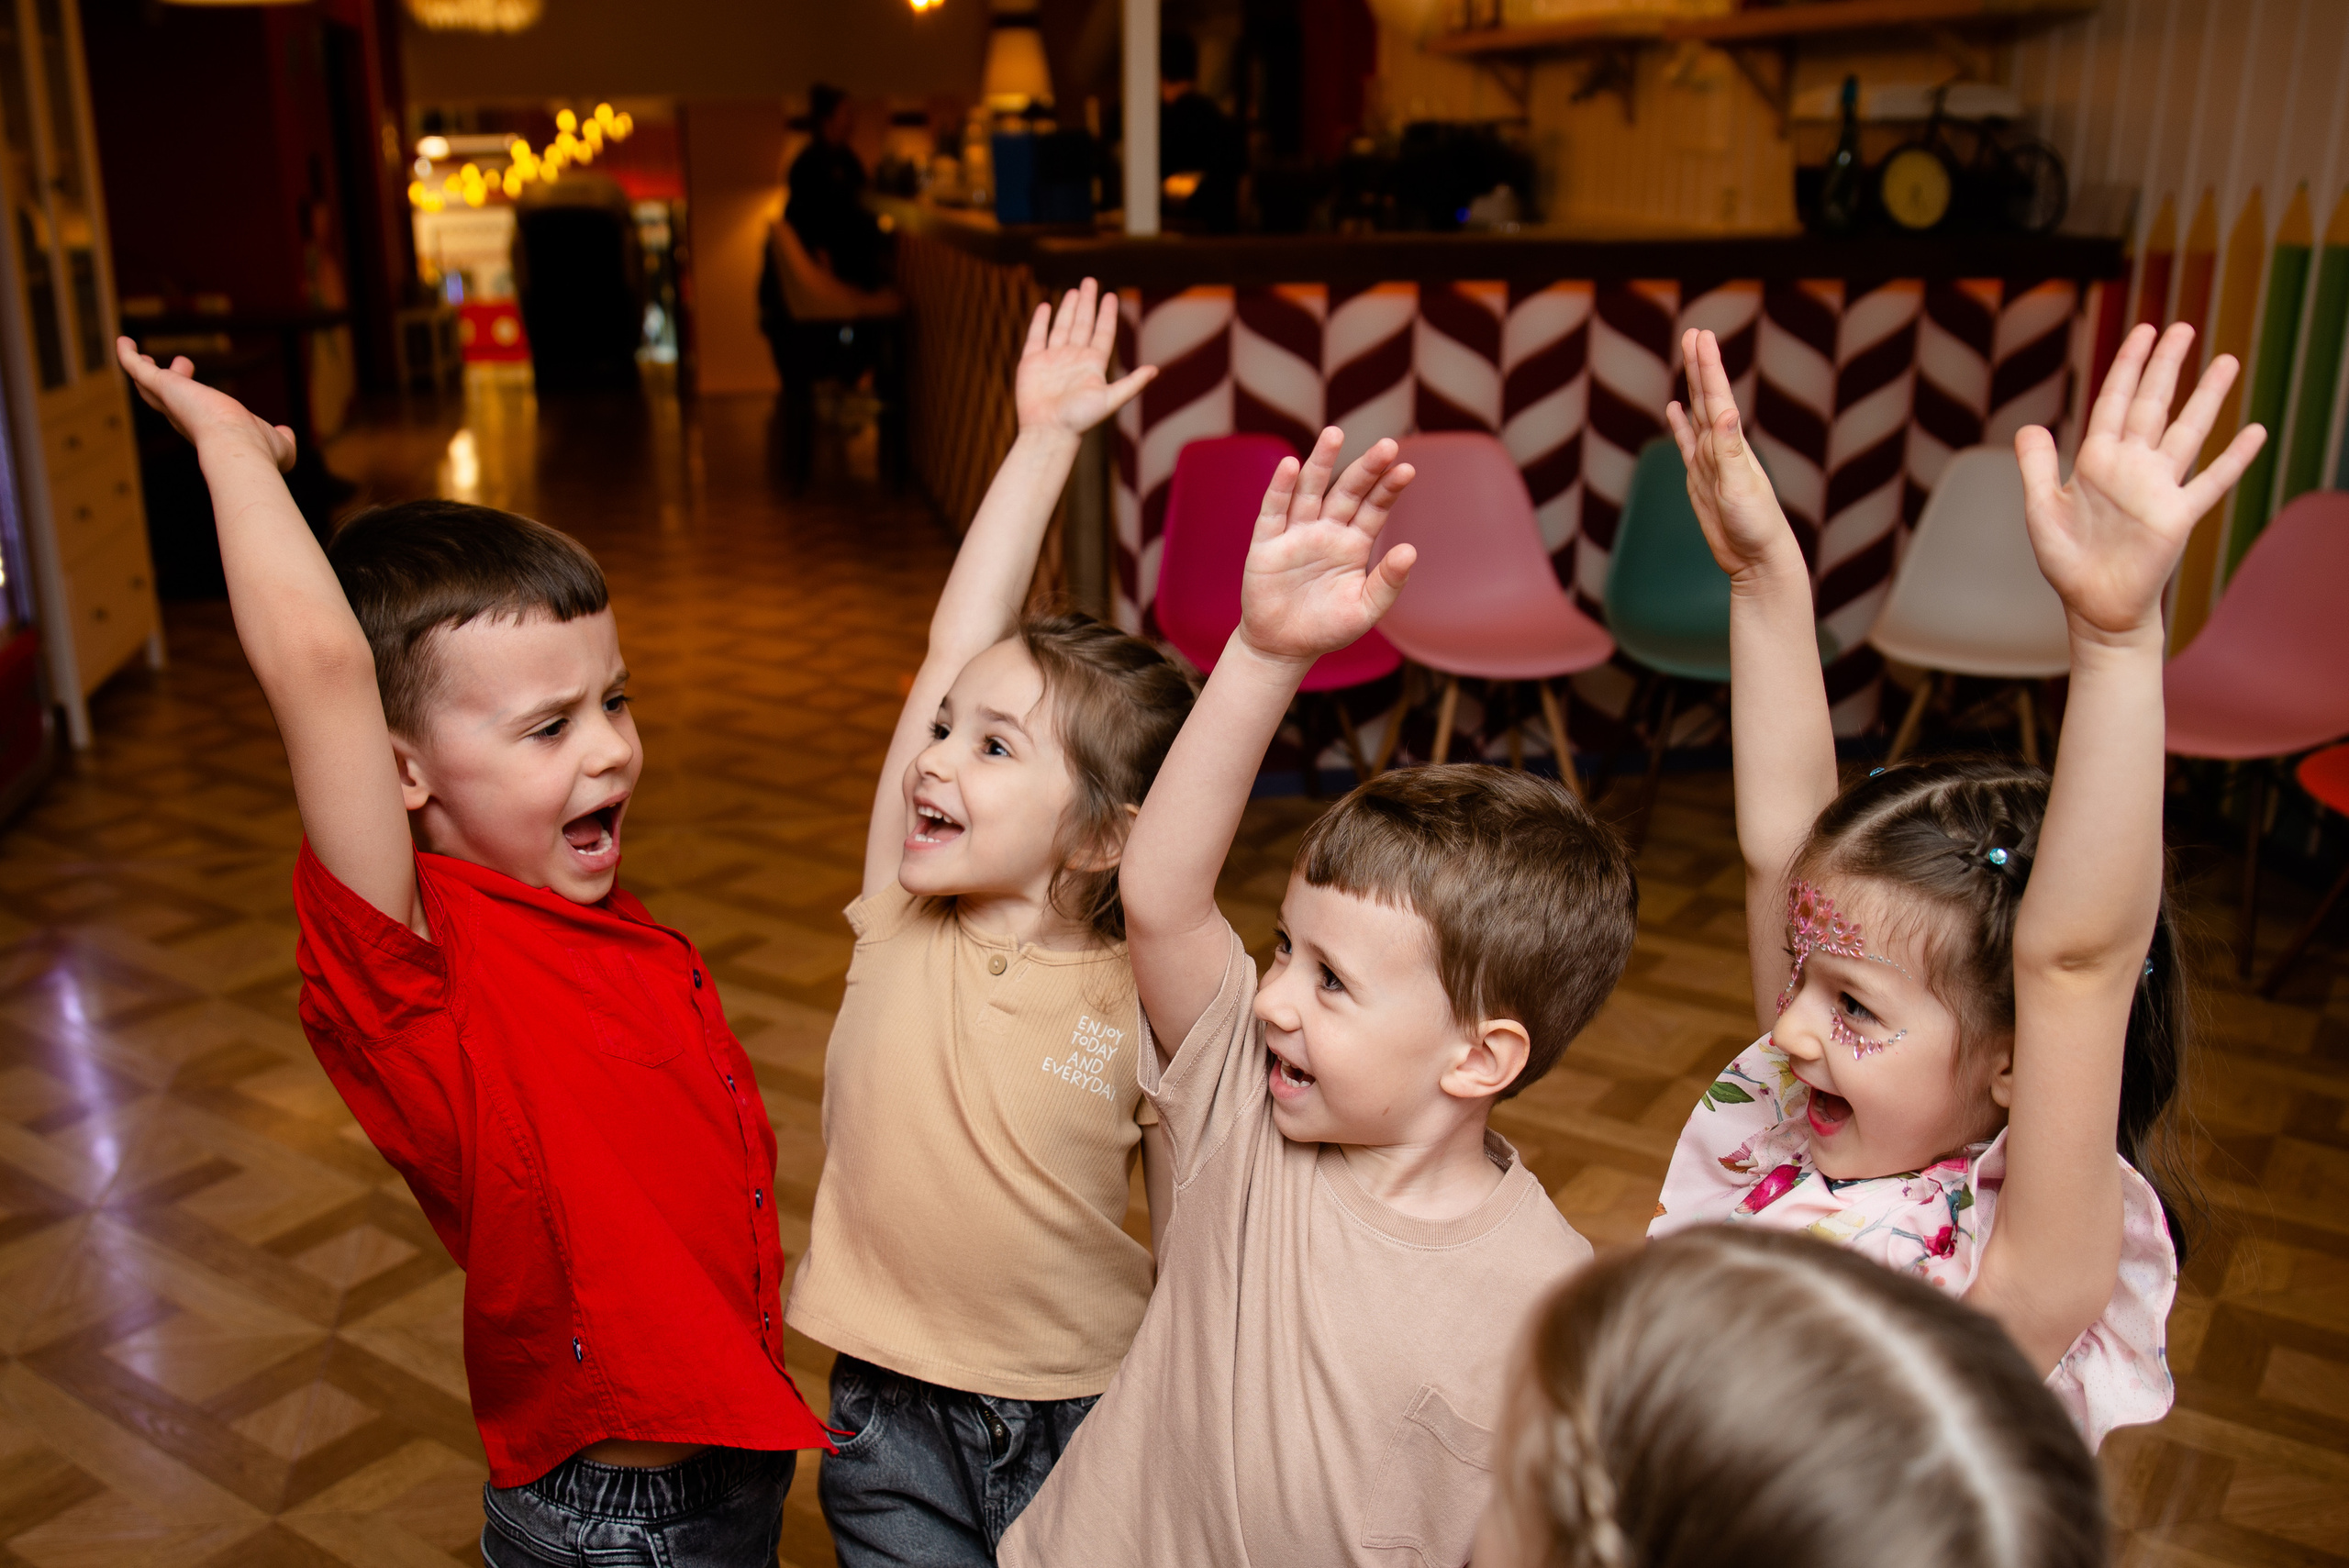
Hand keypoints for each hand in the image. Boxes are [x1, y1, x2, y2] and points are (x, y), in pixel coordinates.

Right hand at [116, 337, 296, 471]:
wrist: (239, 448)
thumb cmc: (259, 452)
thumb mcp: (279, 445)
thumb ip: (282, 438)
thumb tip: (287, 432)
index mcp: (209, 431)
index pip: (199, 414)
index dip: (201, 399)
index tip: (212, 392)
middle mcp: (187, 418)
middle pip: (172, 399)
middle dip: (174, 382)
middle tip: (183, 362)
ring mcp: (173, 401)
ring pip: (150, 385)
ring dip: (144, 369)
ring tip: (136, 352)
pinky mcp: (164, 385)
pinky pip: (137, 368)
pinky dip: (127, 356)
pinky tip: (122, 341)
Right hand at [1013, 278, 1156, 438]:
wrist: (1048, 431)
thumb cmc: (1080, 419)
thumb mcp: (1110, 399)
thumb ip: (1131, 384)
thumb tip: (1155, 370)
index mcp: (1092, 364)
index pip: (1102, 332)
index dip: (1106, 314)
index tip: (1110, 296)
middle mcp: (1074, 358)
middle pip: (1083, 324)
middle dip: (1087, 302)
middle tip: (1091, 281)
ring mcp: (1052, 359)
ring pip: (1062, 327)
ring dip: (1068, 309)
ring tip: (1074, 291)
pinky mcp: (1032, 363)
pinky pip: (1036, 337)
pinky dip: (1040, 321)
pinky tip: (1045, 307)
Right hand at [1237, 427, 1415, 664]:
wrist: (1283, 648)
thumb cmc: (1327, 628)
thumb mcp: (1365, 610)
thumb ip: (1387, 582)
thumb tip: (1410, 551)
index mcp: (1353, 544)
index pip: (1374, 508)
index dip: (1388, 488)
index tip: (1407, 468)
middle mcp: (1326, 531)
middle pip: (1347, 491)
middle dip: (1365, 468)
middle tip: (1386, 445)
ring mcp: (1296, 534)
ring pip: (1310, 491)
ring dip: (1321, 462)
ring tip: (1335, 434)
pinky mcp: (1267, 544)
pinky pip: (1274, 511)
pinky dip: (1281, 489)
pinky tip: (1291, 466)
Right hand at [1663, 328, 1798, 581]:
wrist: (1757, 560)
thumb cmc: (1756, 526)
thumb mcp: (1741, 488)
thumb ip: (1730, 451)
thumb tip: (1726, 412)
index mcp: (1732, 445)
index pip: (1716, 396)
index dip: (1707, 366)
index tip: (1700, 336)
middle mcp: (1722, 447)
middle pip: (1705, 397)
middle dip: (1698, 365)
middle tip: (1692, 333)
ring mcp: (1710, 462)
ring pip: (1696, 414)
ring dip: (1690, 386)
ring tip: (1686, 358)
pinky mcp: (1700, 479)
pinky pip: (1686, 444)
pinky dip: (1680, 425)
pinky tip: (1675, 410)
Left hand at [2017, 322, 2266, 643]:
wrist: (2093, 604)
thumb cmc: (2067, 558)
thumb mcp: (2041, 508)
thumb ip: (2036, 466)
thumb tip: (2029, 426)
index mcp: (2096, 459)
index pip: (2114, 401)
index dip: (2128, 366)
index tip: (2144, 331)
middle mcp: (2131, 466)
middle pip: (2152, 404)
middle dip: (2166, 366)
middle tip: (2183, 327)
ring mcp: (2158, 488)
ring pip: (2187, 431)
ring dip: (2207, 397)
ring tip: (2227, 361)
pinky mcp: (2178, 516)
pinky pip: (2210, 482)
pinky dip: (2233, 459)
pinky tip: (2254, 432)